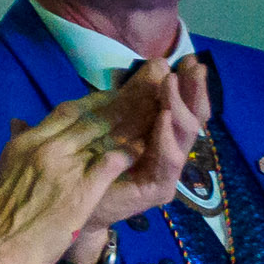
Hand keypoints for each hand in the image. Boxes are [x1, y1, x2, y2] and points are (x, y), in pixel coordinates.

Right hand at [0, 85, 149, 263]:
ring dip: (132, 119)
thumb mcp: (1, 174)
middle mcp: (45, 148)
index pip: (66, 112)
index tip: (115, 93)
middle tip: (146, 88)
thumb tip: (17, 124)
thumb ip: (17, 146)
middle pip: (90, 117)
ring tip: (155, 107)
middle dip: (121, 100)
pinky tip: (145, 146)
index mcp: (25, 144)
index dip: (96, 100)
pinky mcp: (80, 192)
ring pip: (104, 134)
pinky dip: (128, 152)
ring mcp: (64, 168)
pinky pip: (111, 165)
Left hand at [84, 53, 211, 228]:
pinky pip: (168, 162)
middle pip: (191, 118)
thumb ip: (131, 96)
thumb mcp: (109, 121)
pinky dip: (166, 138)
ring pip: (183, 136)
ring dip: (178, 107)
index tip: (189, 58)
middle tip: (194, 66)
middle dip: (194, 90)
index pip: (181, 106)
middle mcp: (168, 150)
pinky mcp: (158, 188)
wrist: (68, 204)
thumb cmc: (89, 162)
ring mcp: (166, 170)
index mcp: (159, 134)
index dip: (187, 83)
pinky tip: (164, 118)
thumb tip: (156, 64)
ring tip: (172, 83)